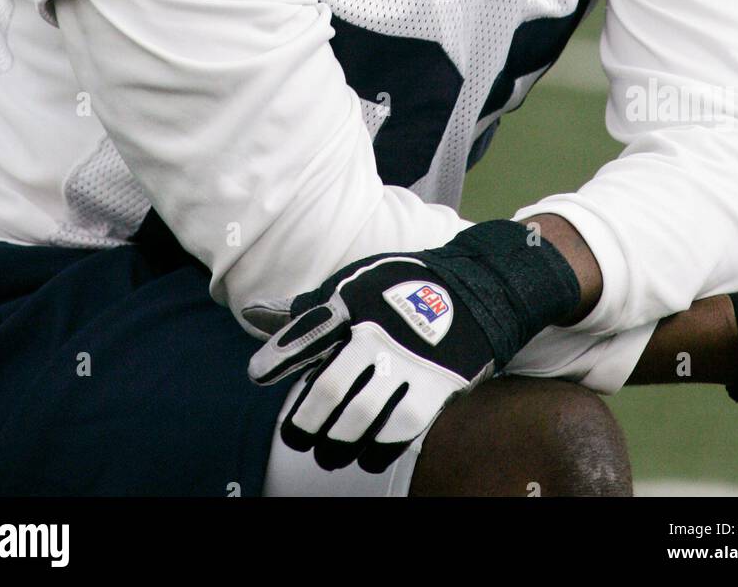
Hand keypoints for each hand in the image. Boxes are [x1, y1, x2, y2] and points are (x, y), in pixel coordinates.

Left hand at [246, 220, 579, 472]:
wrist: (477, 289)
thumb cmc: (410, 286)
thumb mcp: (360, 280)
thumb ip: (320, 307)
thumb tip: (263, 315)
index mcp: (353, 302)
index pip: (306, 333)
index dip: (278, 357)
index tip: (260, 375)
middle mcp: (375, 333)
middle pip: (327, 387)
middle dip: (305, 419)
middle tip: (297, 434)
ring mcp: (406, 362)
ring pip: (360, 417)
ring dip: (337, 443)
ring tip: (327, 454)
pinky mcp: (435, 385)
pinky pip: (400, 429)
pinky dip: (378, 449)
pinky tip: (366, 456)